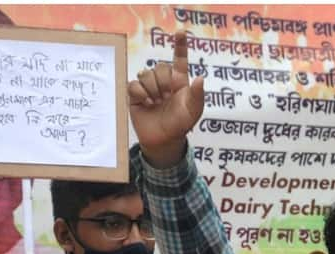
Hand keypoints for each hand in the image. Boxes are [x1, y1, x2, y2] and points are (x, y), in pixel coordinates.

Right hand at [128, 31, 204, 167]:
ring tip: (157, 103)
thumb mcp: (194, 112)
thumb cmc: (181, 125)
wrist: (164, 140)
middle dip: (163, 81)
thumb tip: (200, 78)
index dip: (180, 46)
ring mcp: (149, 87)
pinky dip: (141, 93)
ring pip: (146, 73)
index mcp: (179, 82)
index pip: (180, 60)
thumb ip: (197, 95)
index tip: (181, 32)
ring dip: (152, 89)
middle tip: (166, 97)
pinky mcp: (135, 95)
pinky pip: (134, 84)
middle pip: (160, 67)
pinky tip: (147, 103)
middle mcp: (163, 82)